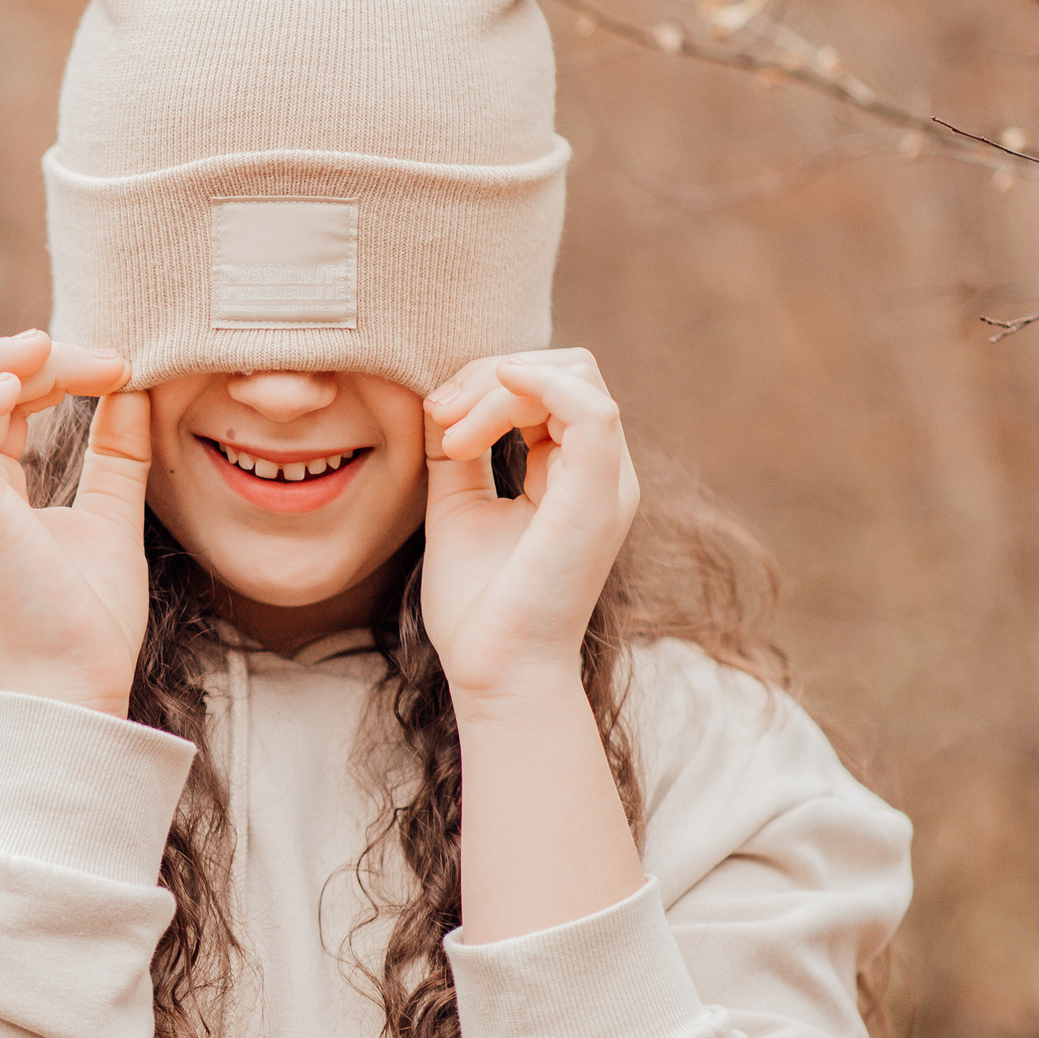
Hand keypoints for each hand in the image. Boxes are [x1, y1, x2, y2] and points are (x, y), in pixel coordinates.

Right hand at [0, 331, 147, 719]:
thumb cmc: (88, 617)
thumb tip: (135, 390)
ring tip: (50, 351)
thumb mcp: (111, 518)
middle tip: (96, 356)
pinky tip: (26, 390)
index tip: (117, 368)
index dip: (45, 367)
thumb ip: (116, 455)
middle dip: (17, 353)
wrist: (82, 684)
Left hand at [419, 350, 639, 702]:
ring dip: (498, 387)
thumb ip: (456, 450)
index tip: (431, 416)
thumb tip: (436, 396)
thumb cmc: (477, 604)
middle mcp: (601, 470)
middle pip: (565, 367)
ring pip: (574, 374)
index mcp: (571, 472)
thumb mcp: (457, 505)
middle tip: (438, 416)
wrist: (494, 670)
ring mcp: (607, 481)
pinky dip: (534, 388)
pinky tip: (476, 414)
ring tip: (452, 435)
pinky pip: (590, 408)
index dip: (484, 382)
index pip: (546, 386)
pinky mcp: (601, 496)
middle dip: (490, 374)